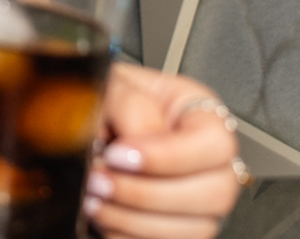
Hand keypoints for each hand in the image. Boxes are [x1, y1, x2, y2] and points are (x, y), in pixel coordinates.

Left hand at [84, 63, 242, 238]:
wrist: (93, 122)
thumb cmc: (115, 101)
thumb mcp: (118, 84)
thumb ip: (130, 105)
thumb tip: (135, 141)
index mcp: (205, 119)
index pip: (214, 144)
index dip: (165, 156)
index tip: (116, 155)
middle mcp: (214, 165)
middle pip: (214, 194)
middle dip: (146, 193)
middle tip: (98, 181)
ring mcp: (204, 202)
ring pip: (195, 228)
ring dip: (134, 220)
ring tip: (93, 200)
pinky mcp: (183, 228)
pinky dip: (131, 237)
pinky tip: (104, 219)